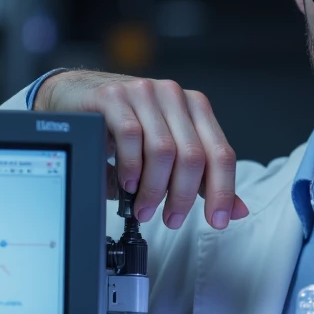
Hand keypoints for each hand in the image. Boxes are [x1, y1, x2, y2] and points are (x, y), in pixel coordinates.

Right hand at [35, 69, 247, 229]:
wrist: (77, 96)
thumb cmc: (124, 125)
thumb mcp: (168, 150)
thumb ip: (202, 179)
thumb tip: (236, 210)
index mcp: (195, 108)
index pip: (221, 153)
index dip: (223, 191)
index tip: (217, 221)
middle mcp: (174, 96)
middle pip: (193, 156)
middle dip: (183, 196)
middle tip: (171, 219)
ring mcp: (144, 93)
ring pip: (163, 150)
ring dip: (154, 189)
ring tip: (144, 208)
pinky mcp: (114, 97)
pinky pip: (130, 137)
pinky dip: (131, 168)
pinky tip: (127, 184)